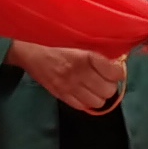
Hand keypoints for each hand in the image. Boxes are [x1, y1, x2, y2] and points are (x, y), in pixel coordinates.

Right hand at [10, 41, 126, 114]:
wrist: (30, 51)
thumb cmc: (56, 43)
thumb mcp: (79, 42)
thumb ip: (98, 52)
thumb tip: (117, 61)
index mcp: (85, 57)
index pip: (114, 72)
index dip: (118, 72)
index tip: (115, 68)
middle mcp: (78, 74)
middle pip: (108, 90)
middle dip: (109, 84)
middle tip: (104, 77)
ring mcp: (69, 87)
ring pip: (98, 102)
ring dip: (99, 94)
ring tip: (94, 85)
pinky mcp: (61, 95)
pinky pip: (83, 106)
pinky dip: (86, 101)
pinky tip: (83, 91)